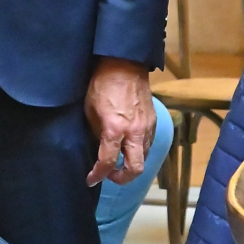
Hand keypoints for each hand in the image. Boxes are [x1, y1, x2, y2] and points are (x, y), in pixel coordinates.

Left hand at [85, 56, 156, 185]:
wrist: (125, 64)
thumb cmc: (102, 84)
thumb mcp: (90, 110)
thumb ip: (96, 133)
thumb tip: (97, 150)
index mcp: (115, 129)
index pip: (108, 162)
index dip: (98, 175)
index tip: (91, 179)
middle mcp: (134, 132)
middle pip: (135, 169)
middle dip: (122, 178)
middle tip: (109, 175)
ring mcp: (147, 127)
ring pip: (144, 158)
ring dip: (131, 163)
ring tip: (118, 160)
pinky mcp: (153, 122)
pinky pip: (147, 144)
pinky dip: (138, 151)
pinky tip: (127, 145)